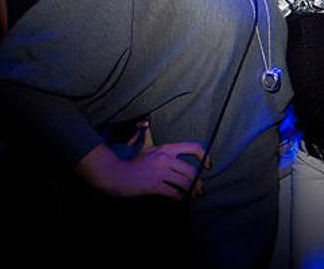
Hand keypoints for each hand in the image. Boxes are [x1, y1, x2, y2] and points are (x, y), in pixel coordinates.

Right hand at [77, 139, 208, 200]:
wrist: (115, 175)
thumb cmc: (131, 163)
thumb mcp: (144, 147)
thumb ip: (148, 136)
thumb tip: (145, 123)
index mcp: (166, 148)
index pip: (193, 148)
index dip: (204, 157)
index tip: (208, 166)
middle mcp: (165, 158)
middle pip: (191, 171)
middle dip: (198, 182)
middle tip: (200, 190)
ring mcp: (160, 172)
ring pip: (185, 183)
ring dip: (192, 192)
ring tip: (193, 196)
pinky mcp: (154, 185)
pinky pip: (174, 193)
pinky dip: (179, 198)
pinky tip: (179, 200)